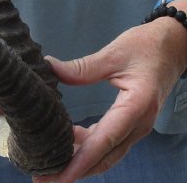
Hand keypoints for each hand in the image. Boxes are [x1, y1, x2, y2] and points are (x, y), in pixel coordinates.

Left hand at [33, 17, 186, 182]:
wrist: (171, 45)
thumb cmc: (145, 47)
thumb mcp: (113, 54)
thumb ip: (82, 67)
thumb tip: (49, 67)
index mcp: (136, 106)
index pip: (105, 140)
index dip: (80, 162)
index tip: (59, 177)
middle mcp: (139, 123)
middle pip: (106, 156)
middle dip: (75, 170)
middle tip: (44, 176)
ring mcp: (137, 124)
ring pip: (108, 152)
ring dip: (82, 160)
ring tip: (53, 159)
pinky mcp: (132, 120)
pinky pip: (110, 140)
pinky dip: (90, 144)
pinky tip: (71, 136)